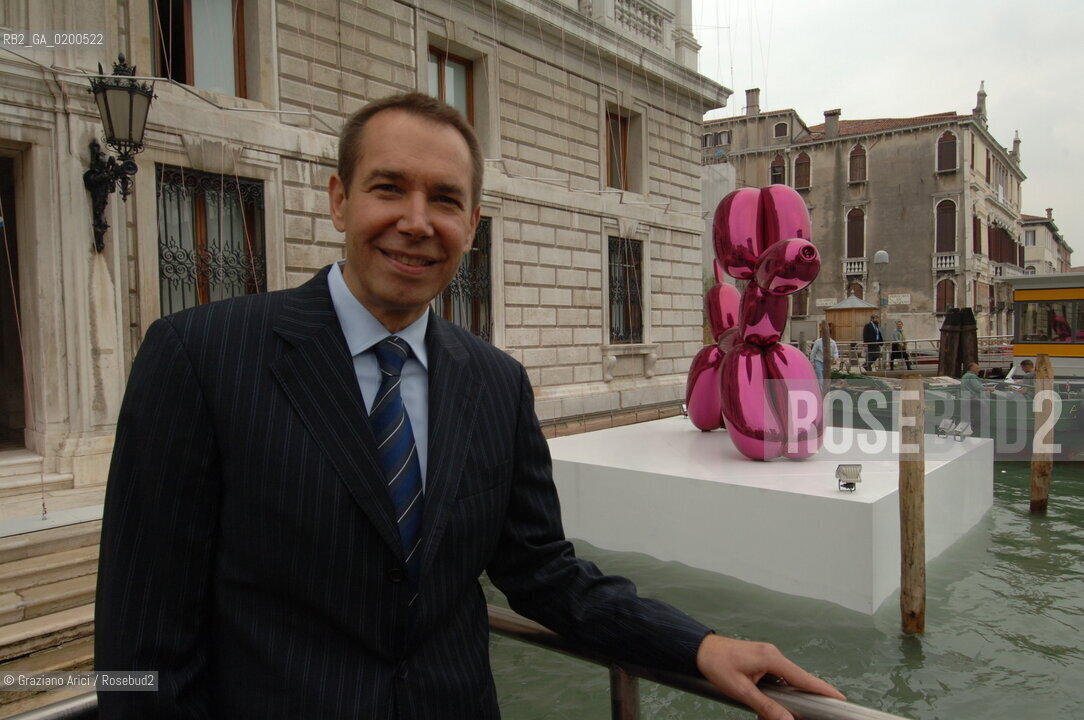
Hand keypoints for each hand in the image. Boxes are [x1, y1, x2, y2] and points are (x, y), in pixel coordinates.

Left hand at [696, 633, 844, 719]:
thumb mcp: (741, 690)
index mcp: (772, 658)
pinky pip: (778, 677)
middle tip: (811, 712)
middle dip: (804, 699)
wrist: (699, 649)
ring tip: (777, 712)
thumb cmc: (716, 665)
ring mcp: (768, 656)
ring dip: (787, 697)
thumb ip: (766, 706)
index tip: (841, 698)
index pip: (804, 677)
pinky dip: (778, 692)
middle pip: (799, 680)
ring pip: (788, 681)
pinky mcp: (762, 660)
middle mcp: (773, 654)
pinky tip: (769, 704)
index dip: (823, 689)